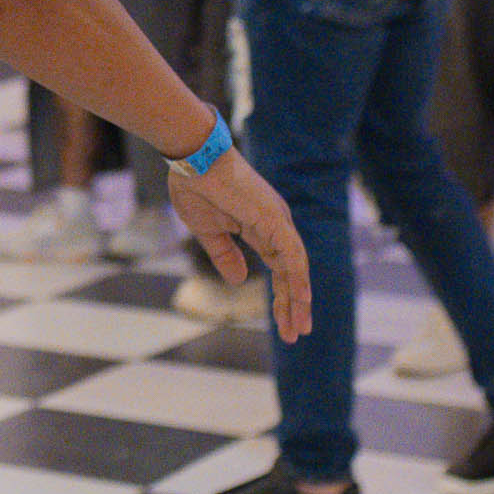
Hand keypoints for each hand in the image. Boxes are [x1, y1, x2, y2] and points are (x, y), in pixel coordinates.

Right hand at [171, 148, 311, 342]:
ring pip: (296, 268)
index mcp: (262, 228)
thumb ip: (225, 255)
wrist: (192, 158)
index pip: (280, 269)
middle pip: (292, 273)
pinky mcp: (273, 219)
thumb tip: (240, 280)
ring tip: (298, 328)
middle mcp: (276, 226)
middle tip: (296, 334)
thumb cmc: (195, 186)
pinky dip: (298, 277)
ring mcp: (277, 221)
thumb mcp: (208, 231)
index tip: (283, 324)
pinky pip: (292, 254)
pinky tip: (301, 299)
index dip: (282, 297)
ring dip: (298, 299)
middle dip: (293, 305)